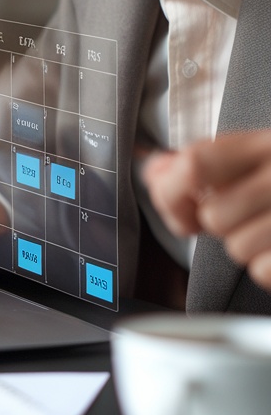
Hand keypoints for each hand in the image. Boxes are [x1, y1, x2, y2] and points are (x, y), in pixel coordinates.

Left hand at [142, 131, 270, 290]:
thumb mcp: (259, 155)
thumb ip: (207, 161)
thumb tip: (154, 170)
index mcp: (267, 143)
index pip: (195, 164)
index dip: (174, 193)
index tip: (185, 208)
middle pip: (215, 216)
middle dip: (224, 226)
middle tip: (251, 217)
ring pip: (239, 249)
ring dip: (250, 249)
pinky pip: (264, 271)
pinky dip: (270, 268)